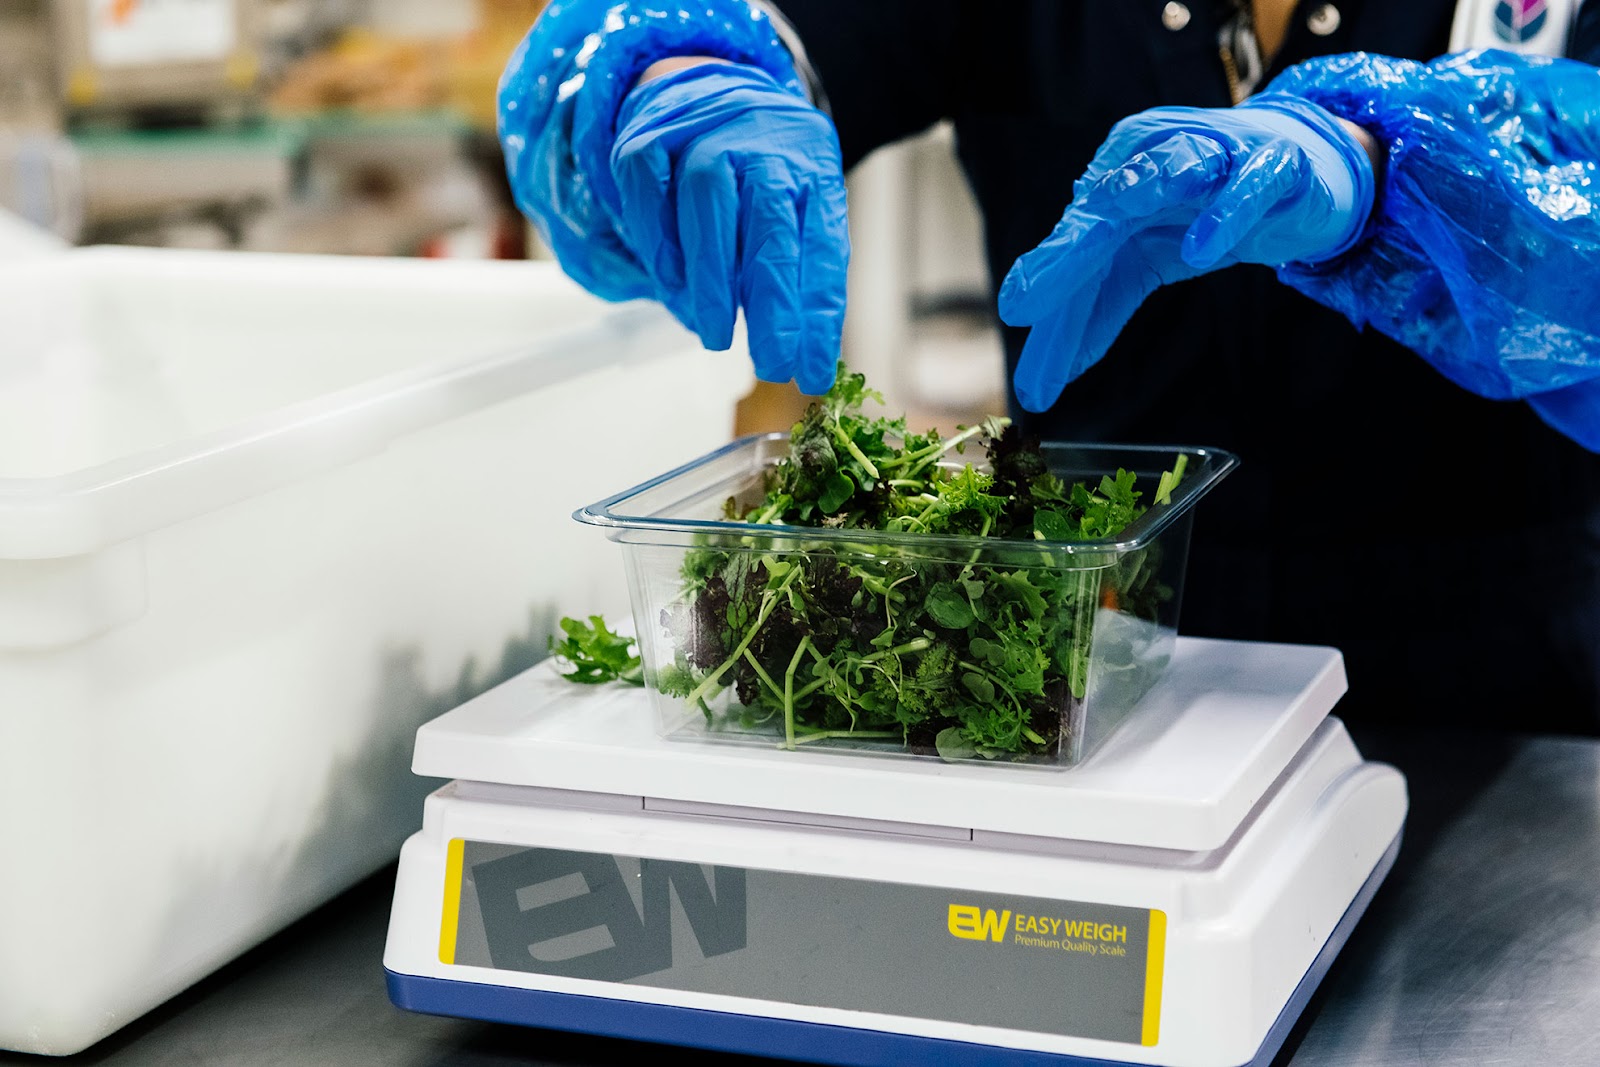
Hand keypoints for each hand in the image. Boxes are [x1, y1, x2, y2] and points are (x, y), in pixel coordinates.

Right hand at [611, 62, 848, 395]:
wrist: (706, 84)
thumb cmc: (759, 169)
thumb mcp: (797, 205)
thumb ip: (794, 268)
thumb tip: (794, 348)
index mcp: (812, 166)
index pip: (822, 248)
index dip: (817, 316)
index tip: (813, 372)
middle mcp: (763, 144)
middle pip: (771, 226)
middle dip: (773, 304)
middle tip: (771, 365)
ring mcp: (704, 133)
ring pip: (708, 204)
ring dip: (712, 279)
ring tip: (715, 335)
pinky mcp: (651, 137)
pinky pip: (651, 193)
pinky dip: (662, 245)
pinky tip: (675, 286)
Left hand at [998, 94, 1375, 411]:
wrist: (1294, 177)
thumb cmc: (1202, 215)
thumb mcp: (1142, 266)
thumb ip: (1095, 314)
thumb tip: (1044, 378)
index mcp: (1115, 176)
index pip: (1076, 239)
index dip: (1047, 280)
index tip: (1016, 314)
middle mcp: (1156, 155)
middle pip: (1105, 206)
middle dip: (1067, 251)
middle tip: (1032, 296)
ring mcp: (1215, 154)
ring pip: (1173, 168)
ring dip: (1141, 190)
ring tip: (1105, 225)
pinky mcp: (1271, 166)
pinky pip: (1247, 187)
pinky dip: (1225, 214)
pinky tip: (1198, 250)